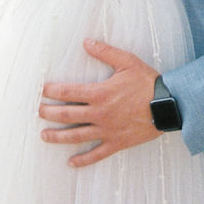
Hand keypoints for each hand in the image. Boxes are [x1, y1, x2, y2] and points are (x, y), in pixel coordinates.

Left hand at [39, 40, 160, 164]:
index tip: (40, 90)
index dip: (52, 91)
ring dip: (58, 137)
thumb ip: (105, 52)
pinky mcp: (116, 143)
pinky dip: (83, 159)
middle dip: (49, 113)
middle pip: (68, 115)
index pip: (69, 92)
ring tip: (44, 136)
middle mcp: (99, 114)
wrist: (167, 105)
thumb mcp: (126, 61)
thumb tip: (86, 41)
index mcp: (100, 93)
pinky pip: (96, 154)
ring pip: (76, 136)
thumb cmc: (147, 82)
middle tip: (37, 112)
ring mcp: (106, 131)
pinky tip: (71, 162)